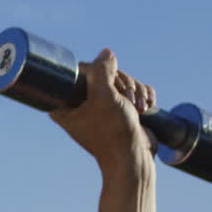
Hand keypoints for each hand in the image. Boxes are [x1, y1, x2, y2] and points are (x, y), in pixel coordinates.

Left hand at [50, 49, 159, 170]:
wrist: (134, 158)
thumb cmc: (114, 132)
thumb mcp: (104, 97)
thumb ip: (101, 72)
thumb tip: (105, 52)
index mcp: (64, 106)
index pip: (79, 71)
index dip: (99, 73)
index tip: (110, 88)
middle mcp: (80, 106)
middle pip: (103, 74)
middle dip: (122, 83)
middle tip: (128, 98)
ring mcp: (102, 108)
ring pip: (120, 81)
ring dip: (135, 90)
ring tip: (139, 108)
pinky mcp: (119, 109)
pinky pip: (133, 90)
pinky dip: (143, 95)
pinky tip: (147, 107)